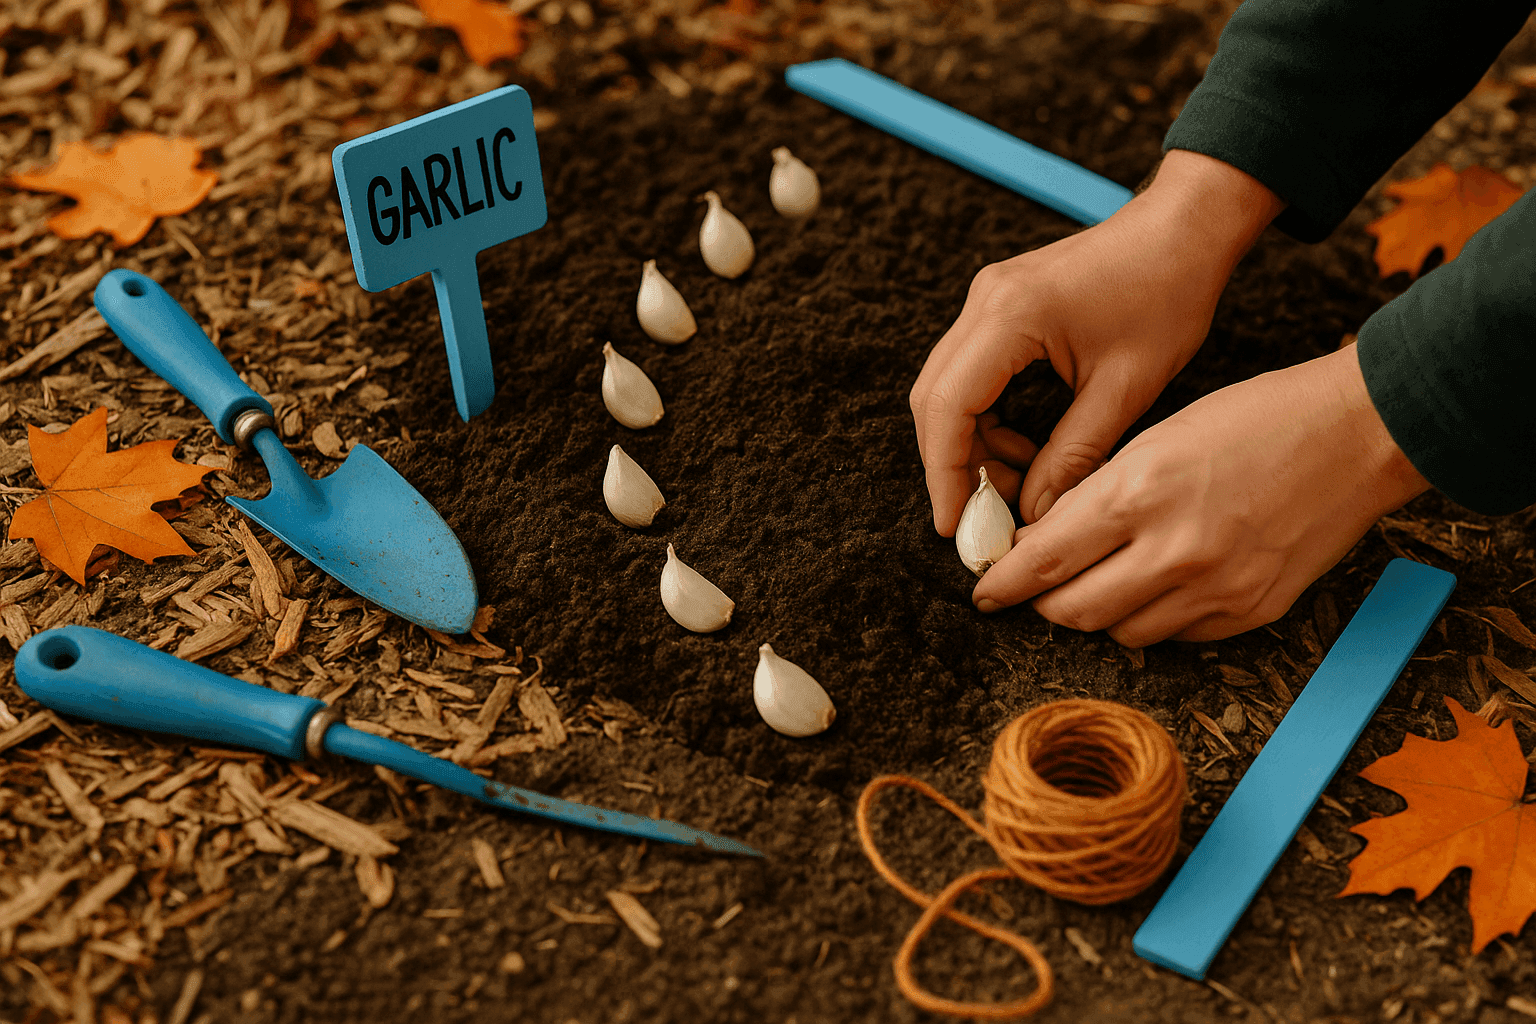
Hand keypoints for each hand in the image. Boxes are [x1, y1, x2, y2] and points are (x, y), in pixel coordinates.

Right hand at [910, 150, 1284, 534]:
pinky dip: (986, 419)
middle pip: (933, 399)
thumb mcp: (1125, 389)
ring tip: (1018, 481)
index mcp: (1011, 316)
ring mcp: (987, 299)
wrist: (1184, 230)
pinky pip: (970, 374)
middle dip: (952, 464)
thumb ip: (1074, 456)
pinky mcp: (1000, 305)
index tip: (952, 523)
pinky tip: (1024, 446)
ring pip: (947, 389)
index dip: (944, 472)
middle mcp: (985, 302)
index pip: (948, 406)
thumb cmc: (1167, 295)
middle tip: (984, 514)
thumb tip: (1033, 514)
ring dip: (971, 443)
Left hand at [972, 344, 1432, 645]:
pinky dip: (1153, 618)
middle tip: (1034, 589)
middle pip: (1071, 612)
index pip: (1042, 560)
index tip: (985, 590)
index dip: (1003, 582)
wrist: (1358, 434)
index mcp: (1139, 493)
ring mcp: (1216, 590)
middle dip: (1042, 604)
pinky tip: (1158, 585)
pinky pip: (1175, 638)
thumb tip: (1046, 541)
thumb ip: (1099, 495)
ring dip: (1098, 614)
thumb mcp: (1157, 437)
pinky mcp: (1251, 612)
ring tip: (1101, 580)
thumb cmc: (1256, 418)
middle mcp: (1173, 551)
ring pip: (1120, 633)